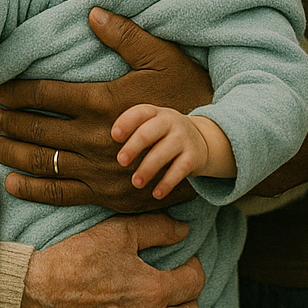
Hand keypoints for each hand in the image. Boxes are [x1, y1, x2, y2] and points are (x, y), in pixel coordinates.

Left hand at [0, 7, 211, 209]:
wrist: (211, 144)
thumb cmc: (187, 94)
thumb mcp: (160, 57)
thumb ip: (124, 35)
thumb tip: (92, 12)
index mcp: (102, 101)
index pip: (46, 95)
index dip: (18, 93)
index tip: (1, 92)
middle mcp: (94, 137)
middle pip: (37, 130)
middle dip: (10, 123)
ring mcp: (98, 169)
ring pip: (44, 163)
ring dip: (13, 155)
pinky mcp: (106, 193)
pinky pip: (61, 193)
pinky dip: (33, 189)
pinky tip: (14, 183)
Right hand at [18, 213, 204, 307]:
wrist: (39, 291)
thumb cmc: (78, 259)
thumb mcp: (118, 232)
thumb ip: (157, 229)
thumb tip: (185, 231)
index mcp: (154, 290)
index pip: (194, 283)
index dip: (194, 269)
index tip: (187, 263)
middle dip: (188, 297)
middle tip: (177, 286)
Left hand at [113, 105, 233, 198]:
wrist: (203, 140)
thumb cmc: (165, 134)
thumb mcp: (153, 125)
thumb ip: (135, 131)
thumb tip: (103, 151)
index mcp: (156, 113)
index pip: (140, 112)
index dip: (126, 122)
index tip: (114, 136)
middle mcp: (170, 122)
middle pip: (149, 132)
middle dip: (133, 147)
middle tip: (121, 162)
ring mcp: (183, 138)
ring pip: (163, 152)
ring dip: (148, 169)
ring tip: (136, 183)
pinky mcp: (194, 156)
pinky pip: (179, 170)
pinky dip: (167, 183)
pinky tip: (156, 194)